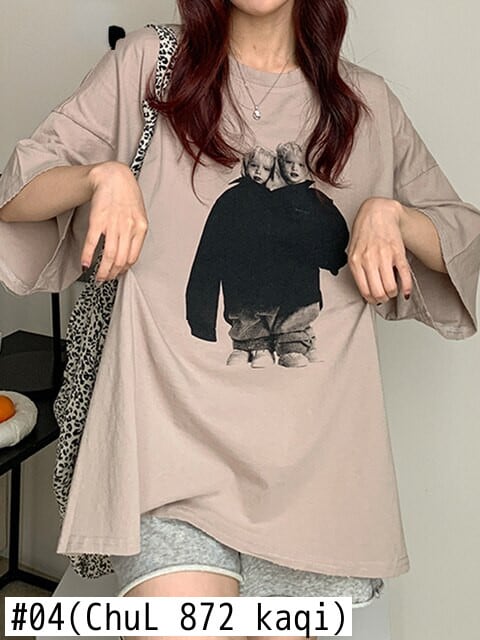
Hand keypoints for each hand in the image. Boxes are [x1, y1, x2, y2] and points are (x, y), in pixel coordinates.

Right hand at [81, 161, 148, 281]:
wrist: (114, 176)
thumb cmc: (127, 195)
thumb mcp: (139, 215)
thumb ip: (136, 233)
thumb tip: (129, 254)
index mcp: (141, 228)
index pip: (133, 257)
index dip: (124, 270)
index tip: (119, 274)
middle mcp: (128, 228)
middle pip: (120, 260)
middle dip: (112, 274)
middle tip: (106, 279)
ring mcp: (113, 224)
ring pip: (108, 255)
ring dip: (102, 270)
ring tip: (98, 276)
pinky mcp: (98, 220)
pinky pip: (93, 242)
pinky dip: (88, 256)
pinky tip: (85, 264)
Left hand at [347, 197, 411, 303]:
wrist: (378, 212)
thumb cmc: (365, 231)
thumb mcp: (353, 250)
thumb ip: (357, 268)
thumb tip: (365, 288)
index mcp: (356, 261)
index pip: (365, 291)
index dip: (372, 300)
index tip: (375, 299)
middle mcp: (369, 260)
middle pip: (378, 293)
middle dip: (383, 298)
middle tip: (384, 296)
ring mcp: (384, 257)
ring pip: (390, 288)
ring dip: (393, 294)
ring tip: (393, 291)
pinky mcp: (398, 253)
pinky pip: (404, 276)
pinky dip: (407, 288)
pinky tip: (406, 292)